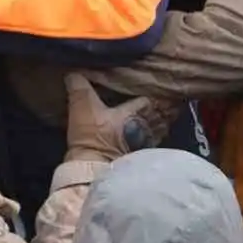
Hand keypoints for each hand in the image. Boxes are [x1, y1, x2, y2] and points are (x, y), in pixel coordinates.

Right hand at [63, 73, 181, 162]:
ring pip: (159, 130)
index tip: (161, 89)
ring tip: (164, 118)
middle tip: (169, 102)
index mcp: (133, 112)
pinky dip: (155, 139)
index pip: (150, 101)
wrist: (93, 169)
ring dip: (162, 124)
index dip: (155, 96)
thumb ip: (79, 89)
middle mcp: (143, 127)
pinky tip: (152, 137)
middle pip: (160, 116)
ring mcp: (144, 144)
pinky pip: (153, 145)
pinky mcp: (140, 159)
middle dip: (164, 110)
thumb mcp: (82, 108)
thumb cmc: (92, 136)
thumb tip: (73, 73)